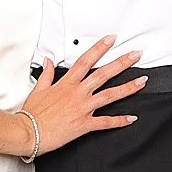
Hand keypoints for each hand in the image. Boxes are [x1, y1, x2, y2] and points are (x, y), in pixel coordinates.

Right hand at [21, 37, 146, 152]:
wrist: (29, 132)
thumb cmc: (33, 113)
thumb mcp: (38, 89)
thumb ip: (47, 74)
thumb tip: (48, 61)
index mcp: (66, 83)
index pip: (86, 60)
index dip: (99, 48)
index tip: (111, 39)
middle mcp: (77, 93)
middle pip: (103, 74)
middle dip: (121, 63)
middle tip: (136, 55)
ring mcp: (83, 108)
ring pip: (110, 95)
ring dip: (128, 88)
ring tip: (142, 81)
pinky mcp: (85, 124)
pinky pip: (106, 122)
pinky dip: (120, 120)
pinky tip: (132, 118)